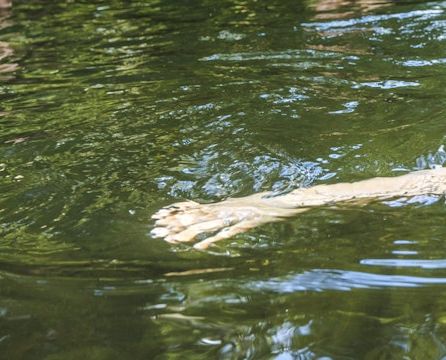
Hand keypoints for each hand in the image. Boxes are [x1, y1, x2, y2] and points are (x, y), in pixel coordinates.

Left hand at [151, 194, 301, 248]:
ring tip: (171, 239)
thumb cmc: (271, 203)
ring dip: (189, 232)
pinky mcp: (248, 222)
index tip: (158, 216)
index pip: (195, 209)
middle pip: (197, 216)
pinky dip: (214, 239)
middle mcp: (228, 208)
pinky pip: (228, 232)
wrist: (291, 199)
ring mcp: (237, 215)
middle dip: (175, 223)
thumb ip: (232, 209)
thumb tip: (218, 211)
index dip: (176, 212)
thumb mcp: (247, 205)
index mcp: (226, 205)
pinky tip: (200, 246)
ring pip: (208, 224)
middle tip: (155, 229)